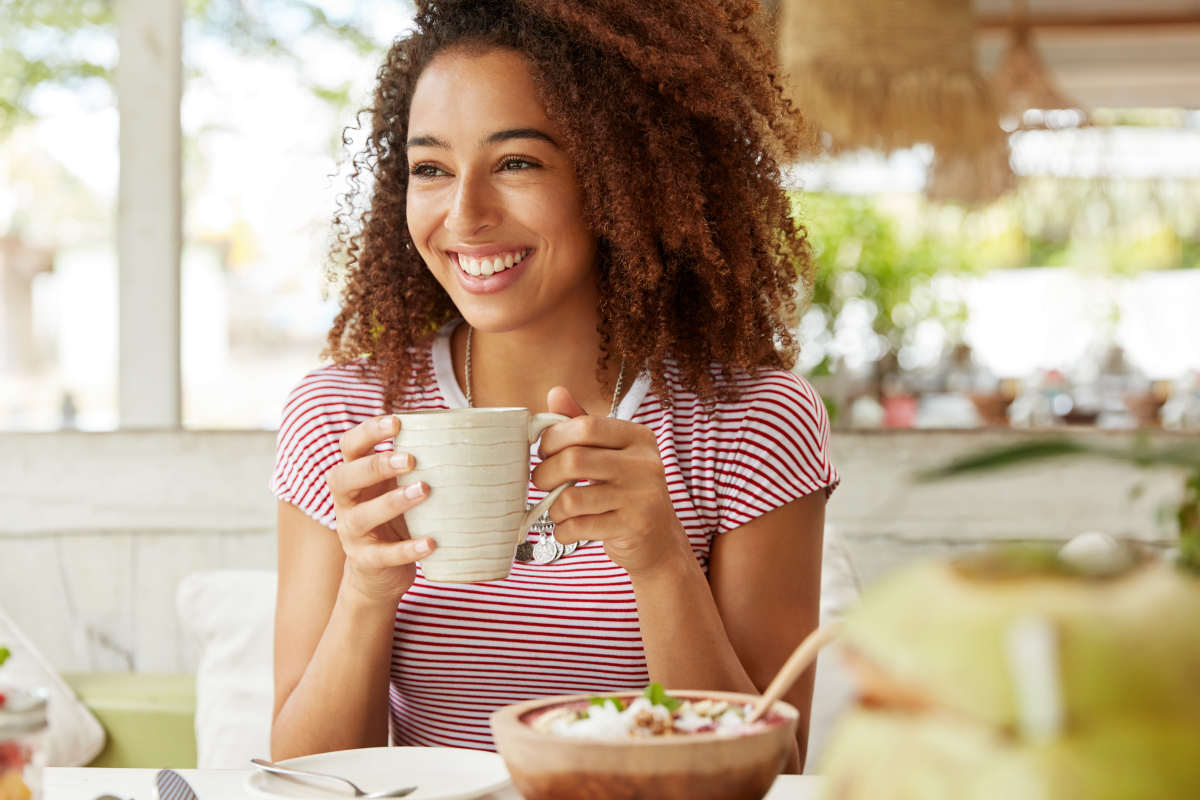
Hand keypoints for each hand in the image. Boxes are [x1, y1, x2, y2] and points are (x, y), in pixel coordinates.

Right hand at [325, 415, 433, 604]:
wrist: (380, 573)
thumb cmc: (397, 518)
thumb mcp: (400, 488)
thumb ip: (417, 464)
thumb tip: (464, 428)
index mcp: (356, 477)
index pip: (349, 446)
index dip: (368, 432)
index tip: (397, 422)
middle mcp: (346, 502)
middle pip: (343, 477)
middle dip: (376, 465)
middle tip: (411, 459)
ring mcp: (352, 533)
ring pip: (361, 516)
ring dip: (392, 502)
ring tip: (424, 490)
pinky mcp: (366, 561)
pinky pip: (383, 555)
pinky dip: (407, 549)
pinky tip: (431, 542)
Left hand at [532, 387, 691, 575]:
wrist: (659, 540)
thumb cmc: (626, 491)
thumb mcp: (611, 453)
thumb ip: (583, 424)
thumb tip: (555, 392)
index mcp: (639, 437)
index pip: (586, 426)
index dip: (554, 437)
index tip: (544, 451)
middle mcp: (645, 464)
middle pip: (574, 460)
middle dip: (545, 474)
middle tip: (541, 482)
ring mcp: (641, 497)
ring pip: (572, 498)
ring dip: (553, 508)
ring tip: (557, 509)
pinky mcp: (633, 527)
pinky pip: (580, 526)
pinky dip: (564, 530)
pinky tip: (568, 529)